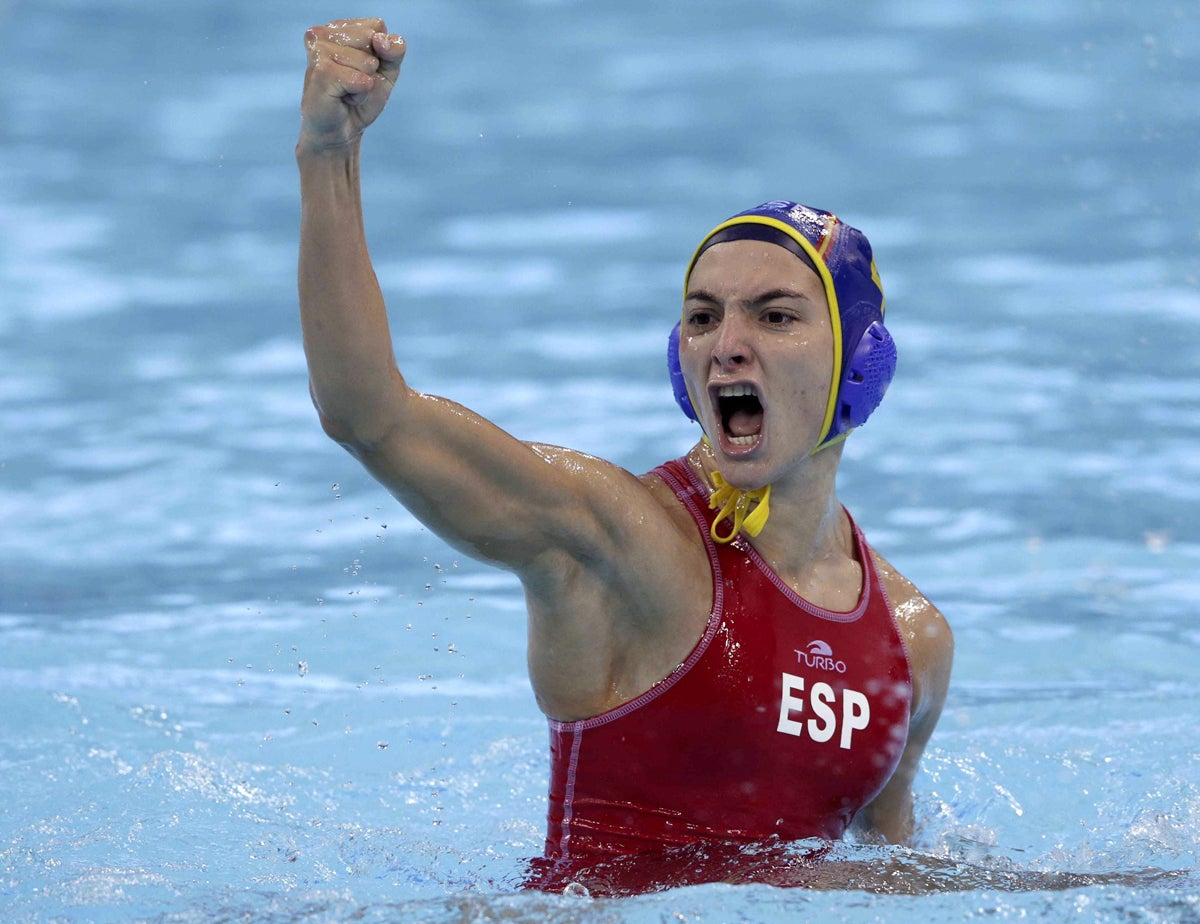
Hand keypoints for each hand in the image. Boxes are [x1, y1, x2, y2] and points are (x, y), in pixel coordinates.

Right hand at [298, 18, 405, 155]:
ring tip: (346, 91)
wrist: (341, 131)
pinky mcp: (321, 71)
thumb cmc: (360, 99)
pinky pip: (362, 81)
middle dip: (372, 68)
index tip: (362, 69)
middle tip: (353, 82)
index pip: (377, 26)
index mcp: (336, 28)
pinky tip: (342, 98)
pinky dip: (360, 95)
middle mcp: (323, 34)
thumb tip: (380, 39)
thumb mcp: (387, 70)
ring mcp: (319, 51)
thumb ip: (395, 49)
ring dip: (364, 84)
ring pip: (367, 62)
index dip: (380, 53)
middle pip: (372, 39)